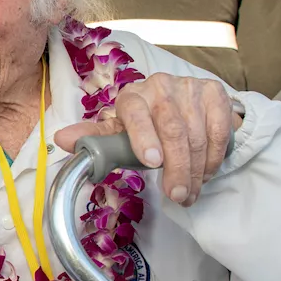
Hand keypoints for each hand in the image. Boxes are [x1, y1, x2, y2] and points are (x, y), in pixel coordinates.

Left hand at [54, 73, 238, 206]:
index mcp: (132, 95)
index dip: (143, 136)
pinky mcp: (215, 92)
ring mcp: (190, 87)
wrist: (184, 107)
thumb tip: (60, 139)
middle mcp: (160, 85)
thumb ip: (95, 138)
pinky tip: (206, 173)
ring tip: (189, 192)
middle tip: (177, 195)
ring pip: (197, 134)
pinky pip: (219, 129)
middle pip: (172, 129)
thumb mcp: (119, 133)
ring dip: (195, 170)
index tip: (151, 161)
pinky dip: (214, 156)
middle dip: (176, 167)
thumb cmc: (145, 126)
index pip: (134, 111)